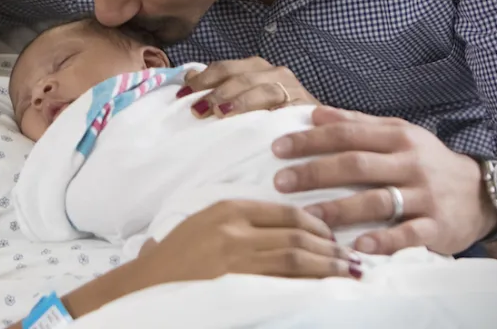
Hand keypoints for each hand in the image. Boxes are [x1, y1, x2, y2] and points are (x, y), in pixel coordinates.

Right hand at [135, 200, 360, 283]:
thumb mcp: (202, 226)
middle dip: (332, 247)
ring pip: (298, 257)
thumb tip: (284, 233)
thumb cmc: (171, 260)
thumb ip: (238, 223)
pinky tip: (328, 288)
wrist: (142, 286)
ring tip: (351, 273)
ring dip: (330, 265)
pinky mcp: (236, 283)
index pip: (286, 213)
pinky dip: (311, 284)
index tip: (334, 237)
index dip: (318, 225)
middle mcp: (235, 228)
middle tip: (354, 259)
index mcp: (227, 208)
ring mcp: (236, 257)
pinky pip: (284, 282)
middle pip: (298, 235)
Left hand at [179, 57, 318, 117]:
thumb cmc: (276, 113)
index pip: (225, 68)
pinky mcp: (305, 107)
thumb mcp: (246, 98)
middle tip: (197, 109)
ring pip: (262, 90)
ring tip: (220, 113)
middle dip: (217, 92)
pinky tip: (256, 123)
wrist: (322, 126)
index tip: (183, 94)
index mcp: (258, 68)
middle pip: (241, 77)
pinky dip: (270, 113)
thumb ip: (221, 87)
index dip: (203, 79)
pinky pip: (286, 108)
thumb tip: (187, 78)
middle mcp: (276, 73)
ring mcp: (292, 89)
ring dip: (239, 101)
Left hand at [272, 107, 496, 255]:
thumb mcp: (398, 135)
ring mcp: (426, 196)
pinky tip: (359, 245)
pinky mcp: (438, 226)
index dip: (311, 140)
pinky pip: (409, 234)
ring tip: (308, 216)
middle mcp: (411, 163)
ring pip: (378, 200)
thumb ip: (356, 124)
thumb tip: (314, 113)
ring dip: (340, 209)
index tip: (278, 149)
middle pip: (357, 165)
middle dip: (315, 172)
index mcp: (397, 138)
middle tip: (280, 182)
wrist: (484, 193)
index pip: (347, 134)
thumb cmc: (428, 162)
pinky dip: (384, 240)